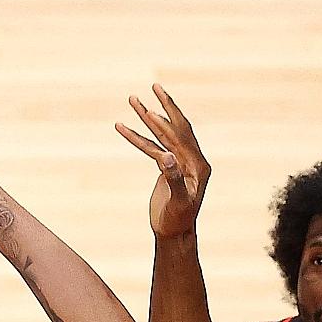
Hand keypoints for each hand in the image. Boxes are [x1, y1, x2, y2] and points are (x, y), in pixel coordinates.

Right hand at [116, 84, 211, 237]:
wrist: (174, 234)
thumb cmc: (178, 221)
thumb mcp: (178, 202)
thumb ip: (174, 179)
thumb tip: (167, 157)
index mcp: (198, 166)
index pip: (180, 139)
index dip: (165, 123)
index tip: (149, 110)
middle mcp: (191, 160)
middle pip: (175, 128)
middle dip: (163, 107)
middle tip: (153, 87)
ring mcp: (179, 162)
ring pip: (161, 135)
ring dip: (147, 118)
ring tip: (133, 100)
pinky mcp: (167, 167)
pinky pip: (151, 147)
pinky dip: (138, 137)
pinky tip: (123, 127)